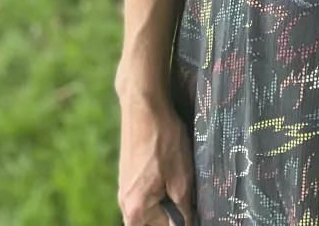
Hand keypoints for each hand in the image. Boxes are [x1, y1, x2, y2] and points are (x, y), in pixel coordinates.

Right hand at [118, 91, 195, 225]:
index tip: (192, 212)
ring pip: (149, 209)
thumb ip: (183, 208)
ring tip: (183, 188)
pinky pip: (144, 196)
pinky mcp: (128, 176)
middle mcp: (125, 204)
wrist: (144, 105)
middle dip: (171, 216)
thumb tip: (188, 224)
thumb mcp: (181, 177)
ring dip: (166, 205)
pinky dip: (159, 193)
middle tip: (190, 202)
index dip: (182, 223)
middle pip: (151, 223)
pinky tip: (171, 176)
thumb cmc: (163, 139)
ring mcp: (125, 190)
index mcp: (136, 210)